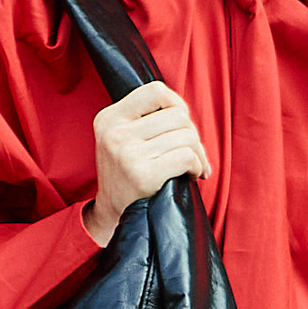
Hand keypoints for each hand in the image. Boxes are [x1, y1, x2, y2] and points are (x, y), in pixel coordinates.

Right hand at [82, 82, 210, 247]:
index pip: (155, 91)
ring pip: (186, 136)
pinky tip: (192, 176)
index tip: (182, 125)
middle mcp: (115, 133)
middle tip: (192, 153)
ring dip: (198, 154)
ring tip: (193, 167)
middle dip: (193, 135)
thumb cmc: (127, 177)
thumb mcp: (123, 140)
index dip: (177, 103)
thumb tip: (184, 110)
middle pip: (177, 115)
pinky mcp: (142, 175)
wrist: (113, 218)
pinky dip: (197, 166)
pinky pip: (186, 157)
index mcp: (109, 118)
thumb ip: (145, 120)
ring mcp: (127, 154)